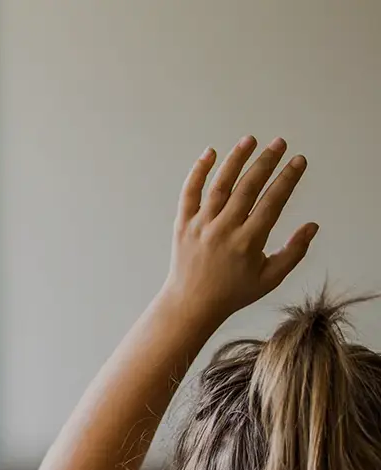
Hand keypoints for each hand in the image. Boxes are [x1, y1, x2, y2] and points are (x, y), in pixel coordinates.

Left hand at [163, 136, 316, 318]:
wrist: (191, 303)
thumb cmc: (234, 292)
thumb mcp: (270, 278)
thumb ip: (294, 252)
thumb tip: (312, 226)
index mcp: (249, 241)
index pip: (272, 201)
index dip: (288, 179)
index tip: (299, 161)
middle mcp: (224, 229)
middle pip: (248, 187)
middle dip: (266, 162)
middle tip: (280, 143)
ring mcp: (201, 225)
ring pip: (220, 185)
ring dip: (236, 159)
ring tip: (250, 140)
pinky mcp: (182, 224)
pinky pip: (189, 193)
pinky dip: (198, 171)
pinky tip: (210, 153)